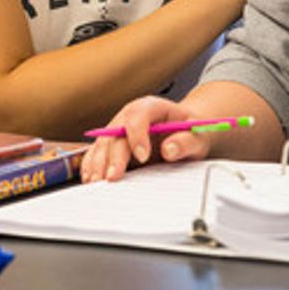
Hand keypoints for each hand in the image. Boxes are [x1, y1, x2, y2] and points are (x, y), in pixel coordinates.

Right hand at [80, 97, 212, 182]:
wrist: (183, 132)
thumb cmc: (188, 132)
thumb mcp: (197, 135)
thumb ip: (186, 142)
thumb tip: (169, 149)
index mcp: (151, 107)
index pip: (139, 115)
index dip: (138, 135)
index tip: (143, 157)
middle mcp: (130, 116)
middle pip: (116, 132)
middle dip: (113, 156)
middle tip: (114, 177)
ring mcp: (118, 129)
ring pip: (103, 143)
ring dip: (98, 163)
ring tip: (98, 182)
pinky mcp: (112, 144)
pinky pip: (96, 152)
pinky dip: (91, 166)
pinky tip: (91, 179)